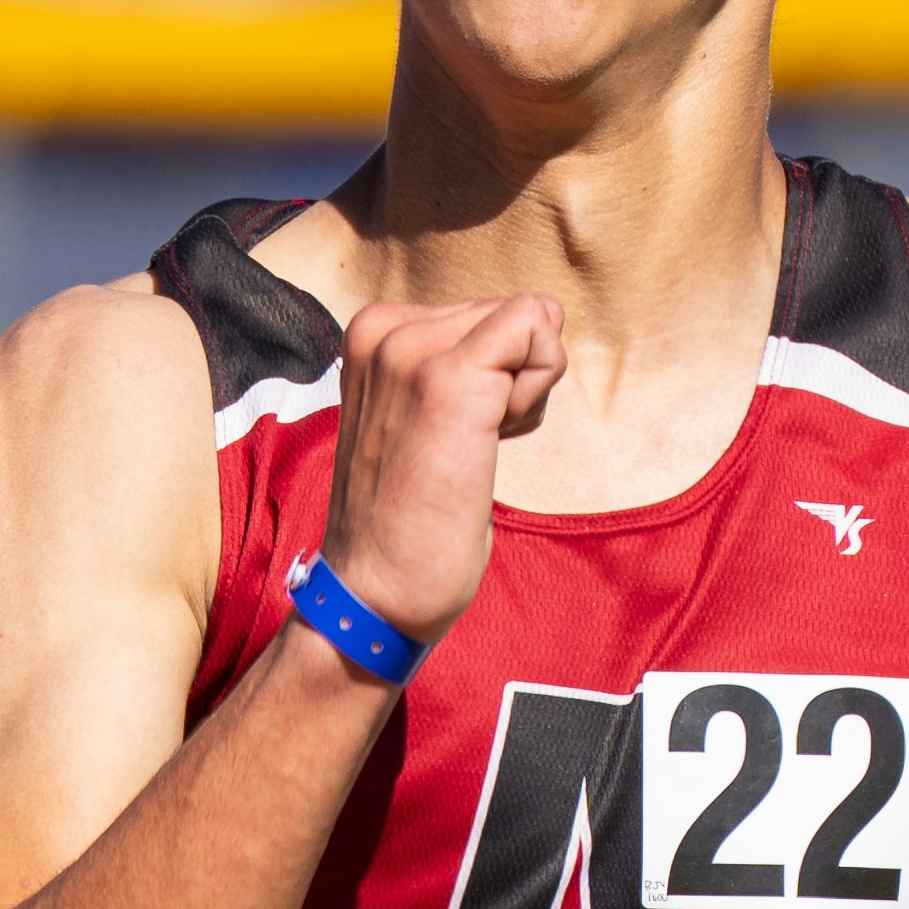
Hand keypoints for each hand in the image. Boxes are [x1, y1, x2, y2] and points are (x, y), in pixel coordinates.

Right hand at [318, 291, 567, 647]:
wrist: (372, 595)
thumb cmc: (406, 524)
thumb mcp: (417, 416)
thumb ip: (455, 364)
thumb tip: (535, 321)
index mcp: (372, 334)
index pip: (484, 314)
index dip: (495, 378)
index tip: (452, 436)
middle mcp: (384, 330)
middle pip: (511, 313)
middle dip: (512, 380)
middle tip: (459, 452)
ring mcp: (411, 351)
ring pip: (531, 320)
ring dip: (522, 396)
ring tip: (463, 456)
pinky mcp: (448, 380)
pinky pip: (536, 332)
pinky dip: (534, 394)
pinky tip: (492, 445)